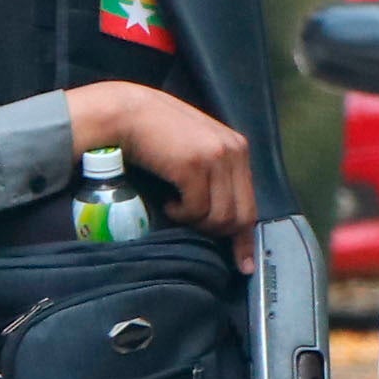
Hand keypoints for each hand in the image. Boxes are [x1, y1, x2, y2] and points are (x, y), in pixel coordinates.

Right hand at [72, 83, 255, 267]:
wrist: (127, 113)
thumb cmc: (157, 134)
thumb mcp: (197, 149)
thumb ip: (216, 174)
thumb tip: (226, 219)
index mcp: (238, 147)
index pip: (251, 203)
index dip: (245, 238)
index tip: (244, 264)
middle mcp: (233, 151)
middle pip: (238, 216)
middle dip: (216, 233)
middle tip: (191, 226)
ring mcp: (215, 157)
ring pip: (218, 218)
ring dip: (194, 221)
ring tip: (176, 205)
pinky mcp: (194, 166)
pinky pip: (195, 210)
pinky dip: (179, 213)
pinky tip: (167, 199)